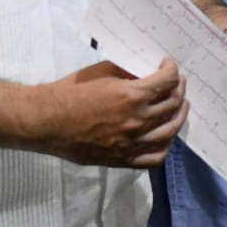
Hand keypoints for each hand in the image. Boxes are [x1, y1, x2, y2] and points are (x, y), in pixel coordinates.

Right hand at [43, 59, 186, 167]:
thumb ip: (128, 73)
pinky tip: (165, 136)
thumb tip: (145, 74)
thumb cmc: (70, 92)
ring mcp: (132, 143)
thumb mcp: (101, 72)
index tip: (169, 67)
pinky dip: (165, 146)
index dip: (172, 71)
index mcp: (132, 96)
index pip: (167, 82)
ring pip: (169, 131)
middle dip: (179, 90)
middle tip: (177, 83)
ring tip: (179, 107)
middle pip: (172, 105)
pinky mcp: (123, 159)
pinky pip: (155, 157)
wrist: (47, 121)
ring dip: (179, 115)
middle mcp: (137, 120)